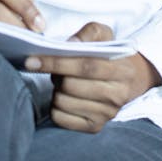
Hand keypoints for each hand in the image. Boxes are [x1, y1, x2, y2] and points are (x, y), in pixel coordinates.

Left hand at [24, 22, 161, 132]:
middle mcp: (117, 96)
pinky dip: (54, 106)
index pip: (85, 67)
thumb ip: (88, 33)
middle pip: (71, 86)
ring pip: (63, 102)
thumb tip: (70, 44)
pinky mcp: (94, 127)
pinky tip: (63, 96)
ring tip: (62, 81)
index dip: (57, 62)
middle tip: (53, 68)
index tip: (32, 60)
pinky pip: (61, 118)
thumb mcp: (105, 35)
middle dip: (54, 75)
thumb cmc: (109, 54)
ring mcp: (106, 114)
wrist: (129, 80)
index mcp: (122, 71)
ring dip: (54, 90)